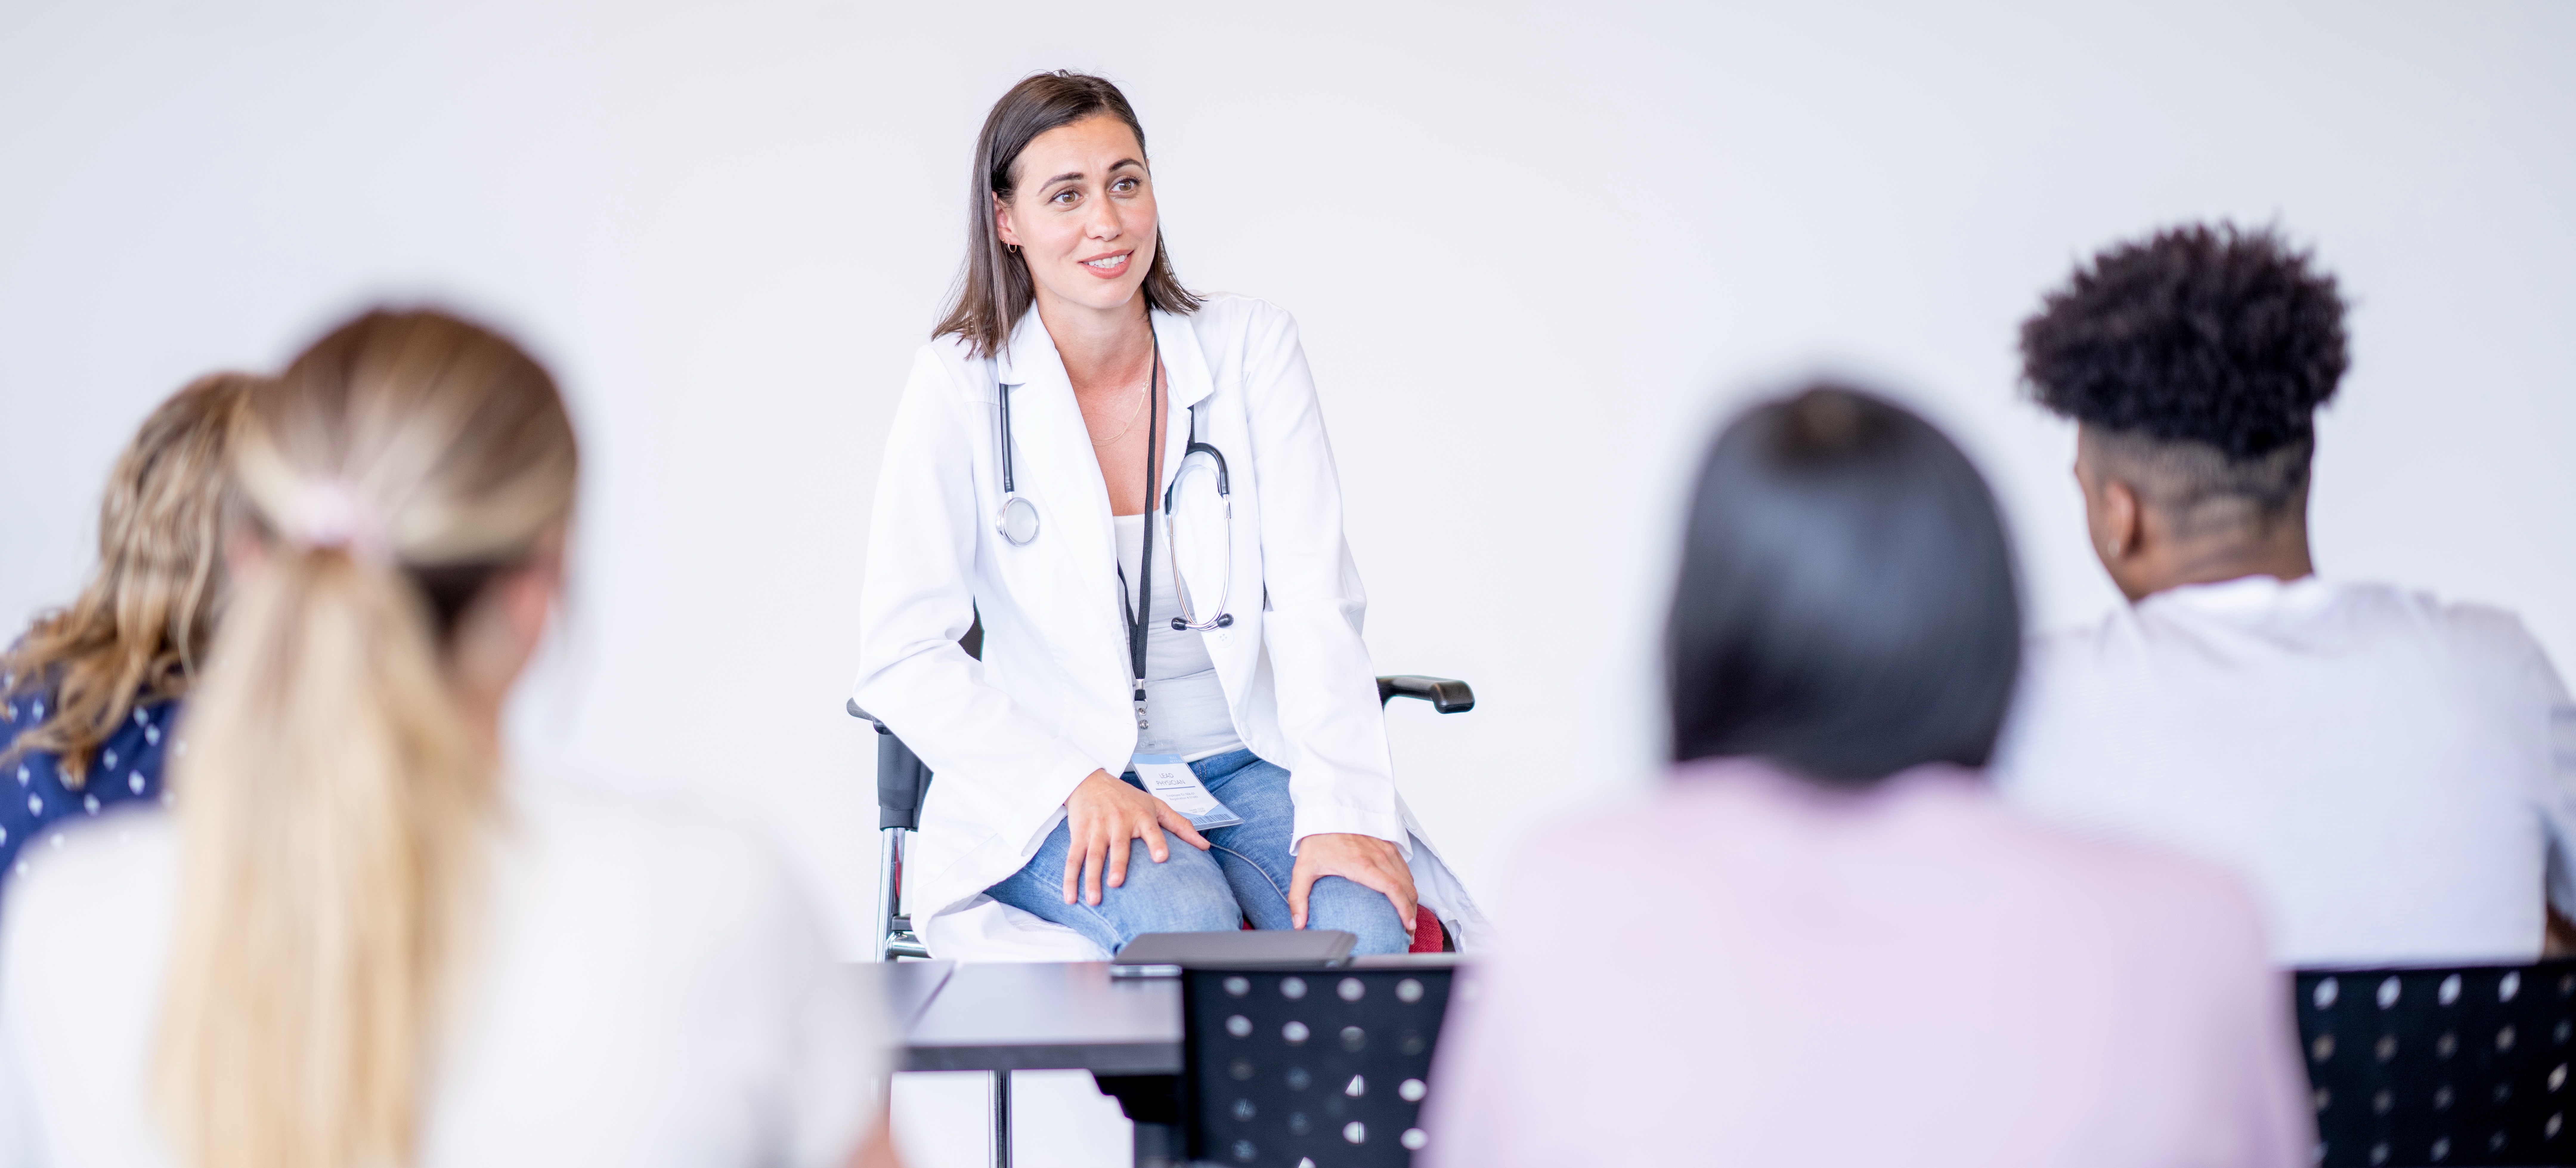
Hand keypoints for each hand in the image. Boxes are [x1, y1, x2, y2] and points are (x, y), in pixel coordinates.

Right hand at [1062, 769, 1209, 905]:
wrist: (1089, 780)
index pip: (1151, 830)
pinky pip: (1073, 858)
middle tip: (1117, 883)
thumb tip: (1205, 846)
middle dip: (1117, 865)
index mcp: (1141, 815)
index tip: (1162, 857)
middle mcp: (1118, 821)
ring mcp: (1097, 828)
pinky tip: (1070, 897)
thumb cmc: (1127, 796)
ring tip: (1094, 900)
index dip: (1156, 842)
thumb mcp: (1156, 805)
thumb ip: (1181, 826)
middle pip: (1118, 846)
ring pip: (1093, 855)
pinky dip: (1069, 878)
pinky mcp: (1079, 834)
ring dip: (1091, 878)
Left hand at [1288, 833, 1416, 939]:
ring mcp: (1385, 849)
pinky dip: (1408, 885)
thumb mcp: (1303, 869)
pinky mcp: (1387, 845)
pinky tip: (1403, 898)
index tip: (1407, 926)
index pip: (1392, 888)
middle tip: (1408, 932)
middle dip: (1411, 912)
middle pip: (1406, 887)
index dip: (1404, 909)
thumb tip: (1298, 923)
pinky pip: (1405, 868)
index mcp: (1361, 864)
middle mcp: (1377, 856)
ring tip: (1408, 920)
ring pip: (1409, 879)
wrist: (1325, 812)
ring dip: (1412, 900)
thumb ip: (1299, 898)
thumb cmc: (1317, 839)